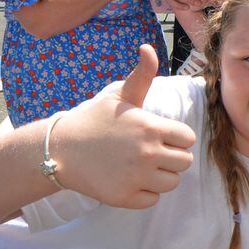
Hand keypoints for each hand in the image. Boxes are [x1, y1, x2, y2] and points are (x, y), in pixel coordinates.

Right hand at [51, 45, 194, 207]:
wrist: (60, 148)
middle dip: (171, 157)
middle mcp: (148, 153)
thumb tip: (148, 48)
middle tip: (149, 152)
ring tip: (140, 166)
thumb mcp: (120, 95)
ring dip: (160, 176)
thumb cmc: (94, 119)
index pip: (188, 139)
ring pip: (172, 183)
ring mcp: (137, 177)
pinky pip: (153, 200)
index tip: (158, 136)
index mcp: (151, 127)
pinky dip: (144, 193)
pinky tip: (128, 179)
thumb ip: (142, 75)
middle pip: (184, 162)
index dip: (175, 137)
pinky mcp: (125, 197)